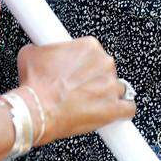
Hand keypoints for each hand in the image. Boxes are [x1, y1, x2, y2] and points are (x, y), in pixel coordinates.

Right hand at [16, 37, 135, 143]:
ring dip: (107, 95)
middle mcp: (104, 62)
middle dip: (94, 80)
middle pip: (106, 69)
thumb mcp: (32, 54)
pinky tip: (113, 113)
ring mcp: (111, 85)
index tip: (78, 72)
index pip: (94, 52)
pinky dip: (122, 111)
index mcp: (89, 46)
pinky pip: (128, 108)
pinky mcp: (114, 108)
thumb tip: (40, 50)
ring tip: (89, 103)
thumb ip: (44, 49)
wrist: (36, 110)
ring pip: (118, 88)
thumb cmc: (35, 84)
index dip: (85, 64)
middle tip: (77, 89)